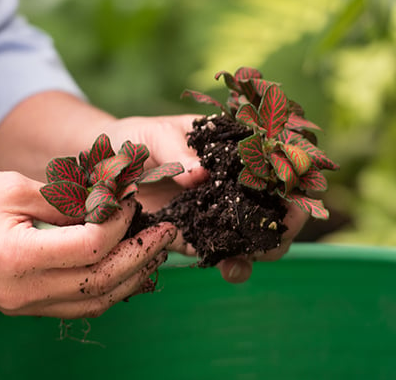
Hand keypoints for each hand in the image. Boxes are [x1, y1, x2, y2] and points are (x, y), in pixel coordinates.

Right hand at [0, 171, 179, 318]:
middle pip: (102, 281)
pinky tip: (122, 268)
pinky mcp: (25, 305)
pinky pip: (77, 304)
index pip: (91, 247)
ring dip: (130, 276)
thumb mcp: (13, 187)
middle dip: (141, 255)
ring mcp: (25, 304)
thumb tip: (107, 202)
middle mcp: (25, 291)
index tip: (129, 201)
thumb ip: (64, 199)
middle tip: (167, 232)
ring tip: (153, 251)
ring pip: (95, 300)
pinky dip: (106, 288)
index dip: (118, 223)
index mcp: (20, 258)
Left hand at [102, 114, 307, 282]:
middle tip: (278, 232)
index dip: (296, 176)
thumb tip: (201, 174)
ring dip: (264, 248)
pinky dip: (234, 264)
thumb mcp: (153, 135)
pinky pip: (223, 254)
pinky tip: (229, 269)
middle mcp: (234, 183)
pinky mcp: (198, 236)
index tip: (297, 191)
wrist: (106, 168)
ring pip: (257, 235)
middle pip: (278, 204)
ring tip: (252, 255)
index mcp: (233, 149)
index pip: (277, 161)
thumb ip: (176, 150)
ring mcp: (219, 212)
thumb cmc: (136, 139)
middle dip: (286, 220)